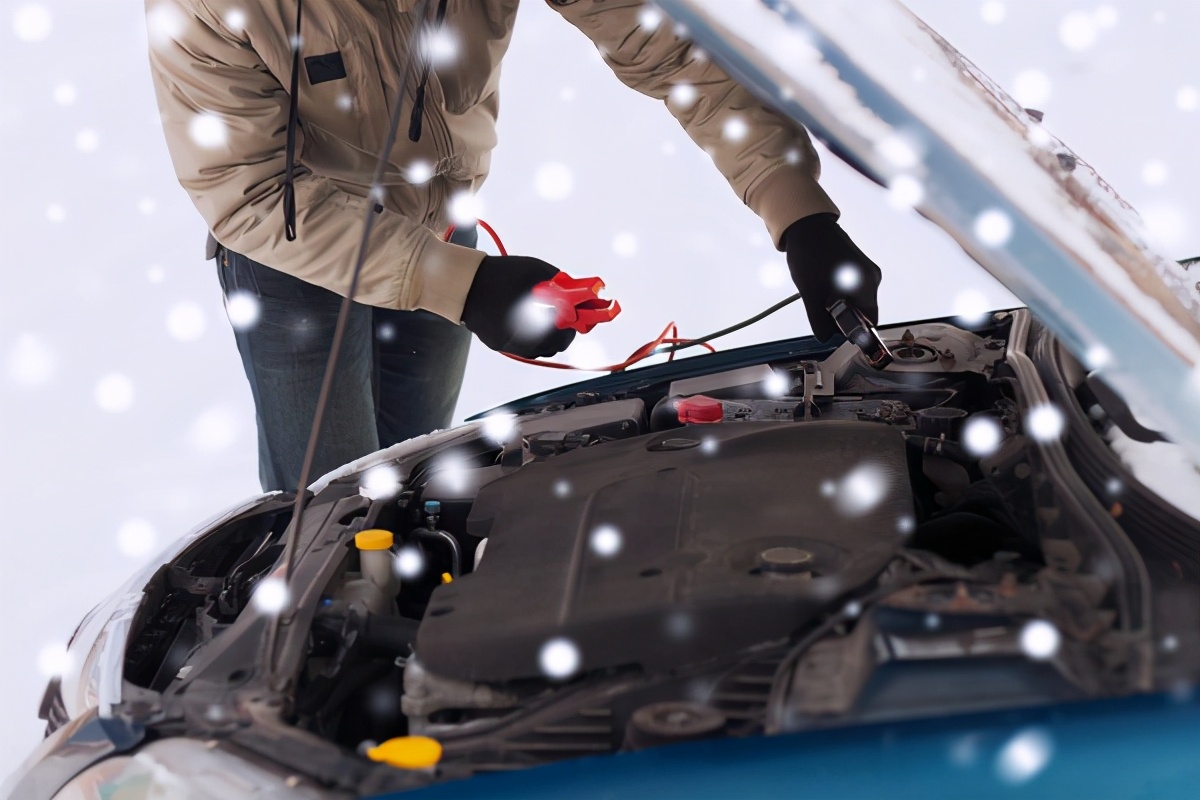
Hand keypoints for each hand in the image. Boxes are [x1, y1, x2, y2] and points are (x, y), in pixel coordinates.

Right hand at [461, 255, 577, 357]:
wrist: (465, 283)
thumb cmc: (499, 275)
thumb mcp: (535, 271)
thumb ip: (559, 284)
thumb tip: (577, 292)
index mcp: (532, 323)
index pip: (565, 334)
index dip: (574, 324)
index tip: (576, 314)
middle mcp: (521, 341)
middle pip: (555, 345)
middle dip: (562, 330)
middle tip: (562, 315)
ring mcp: (509, 345)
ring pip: (540, 349)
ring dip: (548, 335)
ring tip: (543, 315)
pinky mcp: (499, 345)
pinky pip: (524, 347)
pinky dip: (531, 337)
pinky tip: (526, 320)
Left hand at [783, 213, 881, 340]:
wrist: (805, 224)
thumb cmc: (810, 255)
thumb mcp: (810, 294)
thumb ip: (819, 321)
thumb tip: (825, 338)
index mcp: (867, 285)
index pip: (870, 322)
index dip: (852, 331)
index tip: (832, 328)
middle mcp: (872, 278)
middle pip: (861, 312)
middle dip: (840, 316)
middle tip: (819, 307)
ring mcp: (865, 271)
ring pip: (853, 301)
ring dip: (835, 304)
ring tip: (818, 291)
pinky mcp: (856, 266)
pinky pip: (849, 289)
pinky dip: (835, 294)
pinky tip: (821, 284)